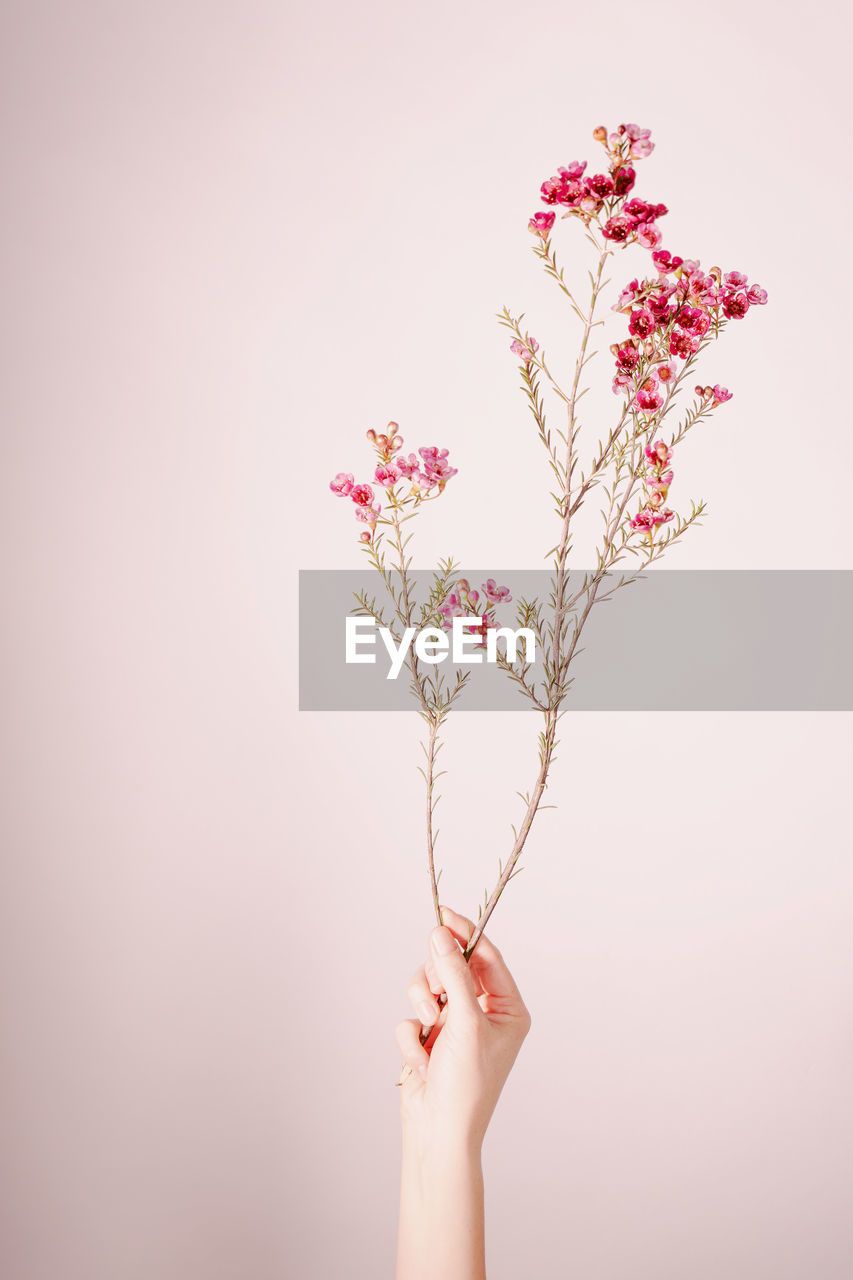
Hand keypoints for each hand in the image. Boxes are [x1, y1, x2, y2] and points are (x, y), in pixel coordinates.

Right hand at [395, 906, 530, 1149]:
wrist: (438, 1134)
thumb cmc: (466, 1085)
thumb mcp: (465, 1022)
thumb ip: (453, 973)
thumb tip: (440, 932)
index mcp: (508, 1009)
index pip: (487, 957)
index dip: (465, 933)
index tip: (443, 914)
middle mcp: (482, 1013)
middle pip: (451, 967)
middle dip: (436, 981)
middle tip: (433, 998)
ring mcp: (454, 1026)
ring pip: (427, 988)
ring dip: (422, 1008)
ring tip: (427, 1033)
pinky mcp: (429, 1039)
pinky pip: (411, 1017)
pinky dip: (411, 1038)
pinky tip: (421, 1064)